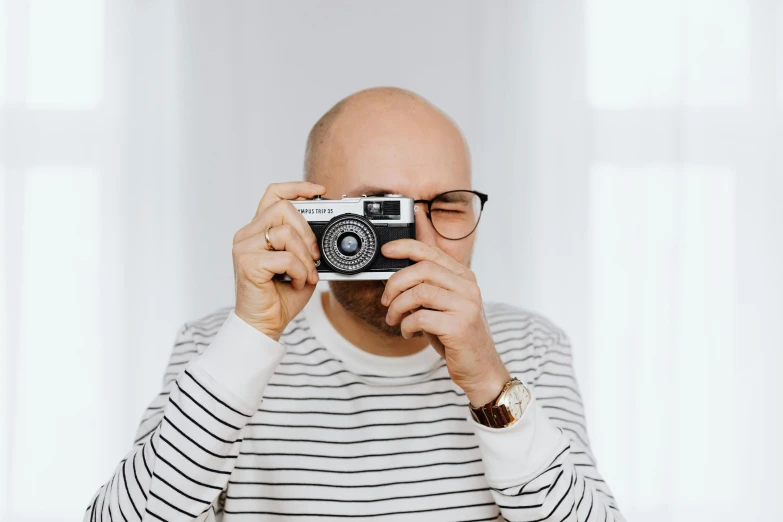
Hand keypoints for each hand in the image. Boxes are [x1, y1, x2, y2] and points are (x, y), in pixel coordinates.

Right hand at [232, 182, 324, 339]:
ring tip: (305, 274)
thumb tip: (324, 230)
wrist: (265, 324)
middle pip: (282, 208)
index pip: (274, 194)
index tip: (319, 191)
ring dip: (304, 256)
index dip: (297, 187)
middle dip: (307, 231)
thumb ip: (305, 244)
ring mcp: (244, 247)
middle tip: (315, 255)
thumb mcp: (300, 264)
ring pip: (285, 233)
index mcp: (258, 230)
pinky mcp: (247, 263)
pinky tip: (296, 283)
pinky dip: (299, 272)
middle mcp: (247, 235)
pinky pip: (285, 257)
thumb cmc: (280, 296)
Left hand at [380, 239, 510, 406]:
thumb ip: (424, 288)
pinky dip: (406, 325)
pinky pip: (420, 317)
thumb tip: (393, 276)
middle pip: (422, 269)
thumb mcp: (440, 307)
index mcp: (464, 278)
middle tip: (386, 300)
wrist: (480, 369)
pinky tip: (408, 333)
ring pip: (419, 292)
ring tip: (394, 319)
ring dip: (397, 306)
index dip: (406, 247)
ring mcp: (466, 306)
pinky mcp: (459, 326)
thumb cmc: (456, 337)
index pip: (432, 252)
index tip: (386, 251)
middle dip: (395, 283)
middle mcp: (468, 288)